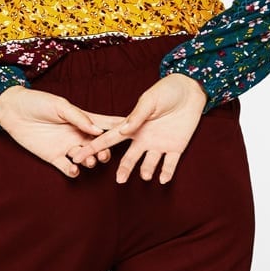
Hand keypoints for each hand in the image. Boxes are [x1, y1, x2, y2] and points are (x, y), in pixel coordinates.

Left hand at [0, 84, 130, 177]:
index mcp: (82, 120)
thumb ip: (78, 118)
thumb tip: (98, 130)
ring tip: (89, 162)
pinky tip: (74, 170)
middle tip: (104, 155)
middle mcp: (77, 135)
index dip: (118, 129)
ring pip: (85, 158)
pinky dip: (72, 171)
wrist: (12, 110)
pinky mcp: (53, 157)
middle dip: (104, 152)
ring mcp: (66, 147)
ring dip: (90, 161)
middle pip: (98, 146)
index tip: (133, 132)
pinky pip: (67, 168)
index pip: (104, 125)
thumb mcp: (59, 106)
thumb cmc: (37, 102)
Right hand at [64, 72, 207, 183]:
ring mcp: (159, 145)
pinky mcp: (176, 147)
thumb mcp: (149, 101)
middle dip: (124, 170)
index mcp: (132, 127)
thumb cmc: (166, 91)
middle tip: (120, 180)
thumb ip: (136, 116)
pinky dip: (167, 172)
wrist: (190, 90)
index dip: (94, 148)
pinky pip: (170, 164)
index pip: (109, 139)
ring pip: (149, 163)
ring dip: (147, 171)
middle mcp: (143, 139)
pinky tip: (163, 179)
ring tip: (146, 176)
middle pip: (129, 158)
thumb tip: (122, 131)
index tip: (78, 157)